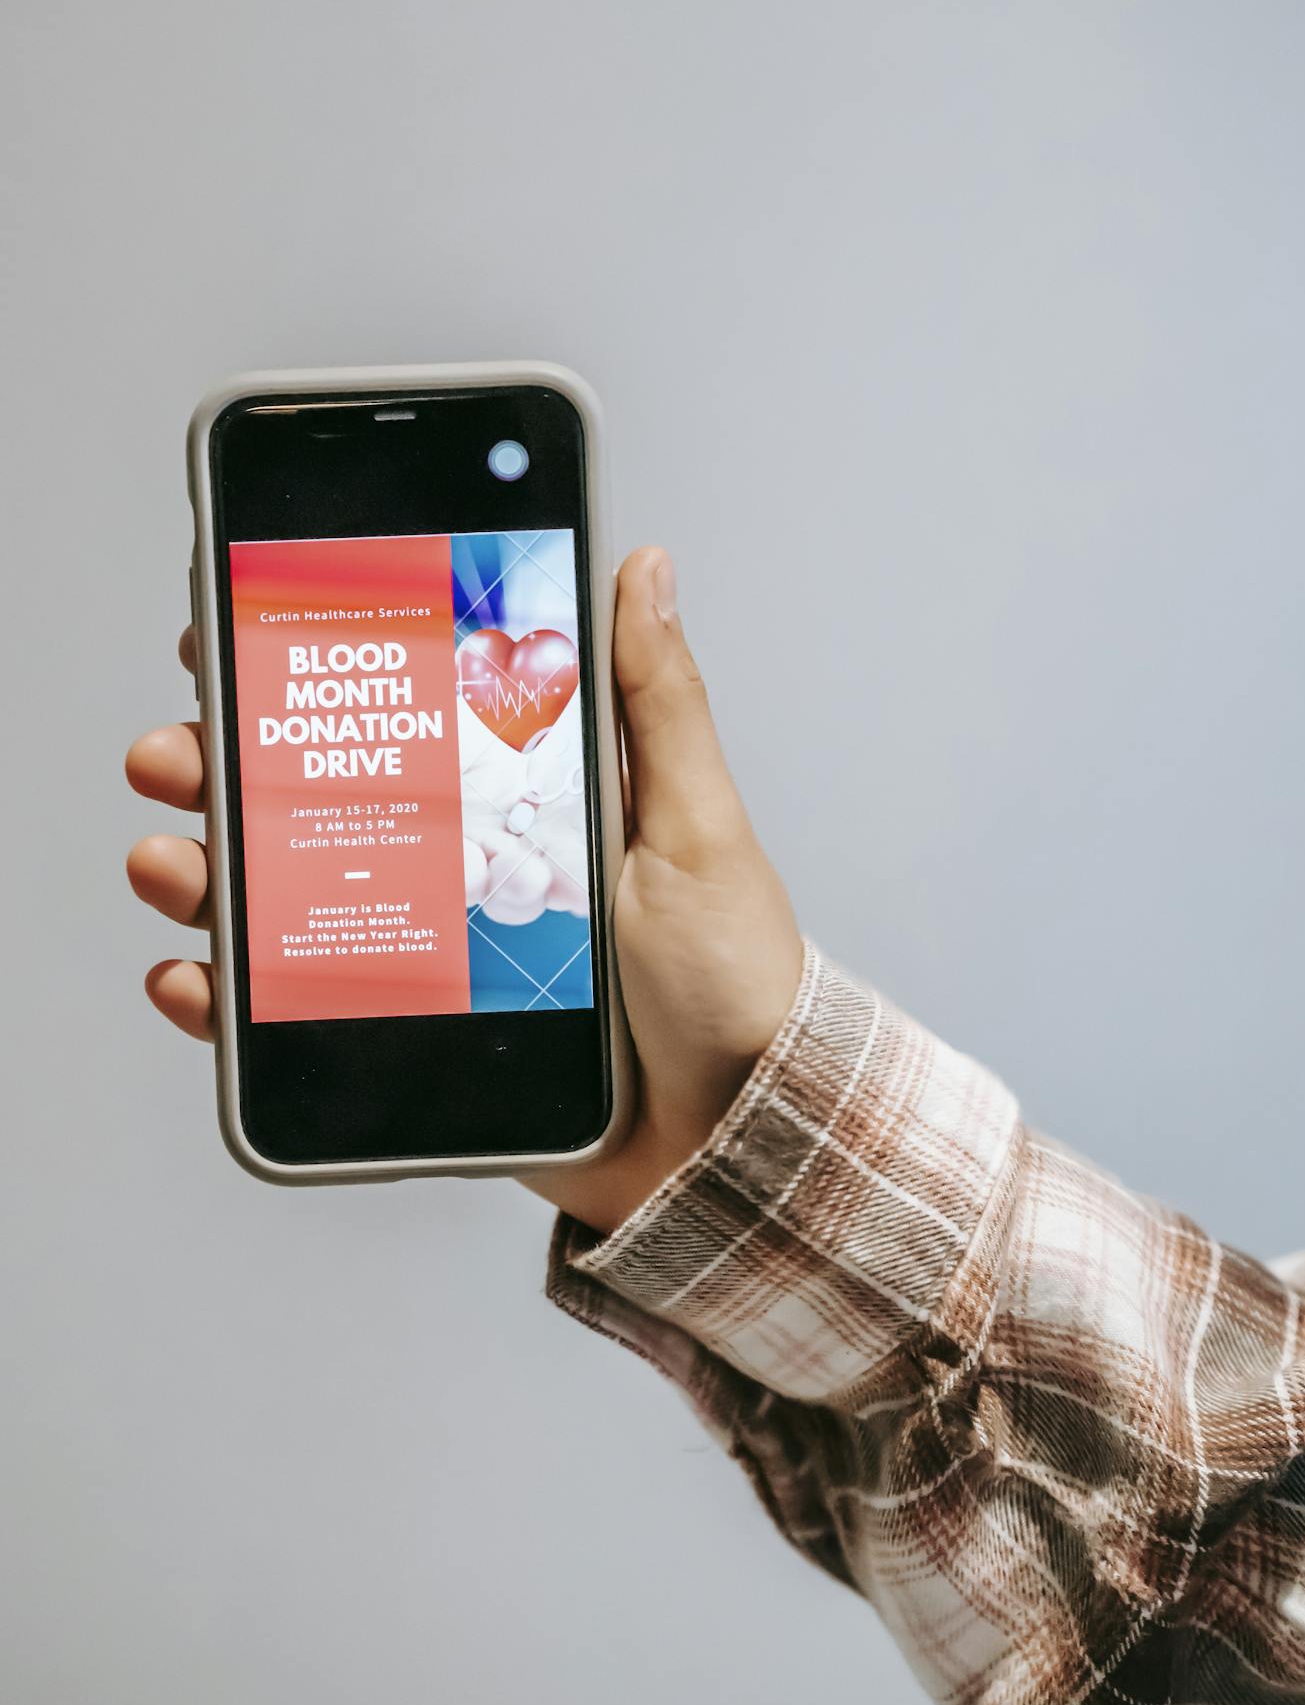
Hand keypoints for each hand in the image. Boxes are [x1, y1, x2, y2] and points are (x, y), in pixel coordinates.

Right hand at [125, 548, 803, 1235]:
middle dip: (228, 766)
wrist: (731, 1138)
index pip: (402, 713)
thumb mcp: (696, 822)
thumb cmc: (728, 977)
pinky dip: (230, 998)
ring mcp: (427, 953)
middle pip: (319, 800)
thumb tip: (640, 566)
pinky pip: (296, 1016)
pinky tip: (195, 977)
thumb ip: (656, 699)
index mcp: (521, 796)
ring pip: (288, 900)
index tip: (248, 623)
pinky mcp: (411, 1038)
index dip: (320, 670)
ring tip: (172, 862)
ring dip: (207, 872)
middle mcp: (461, 865)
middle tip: (178, 751)